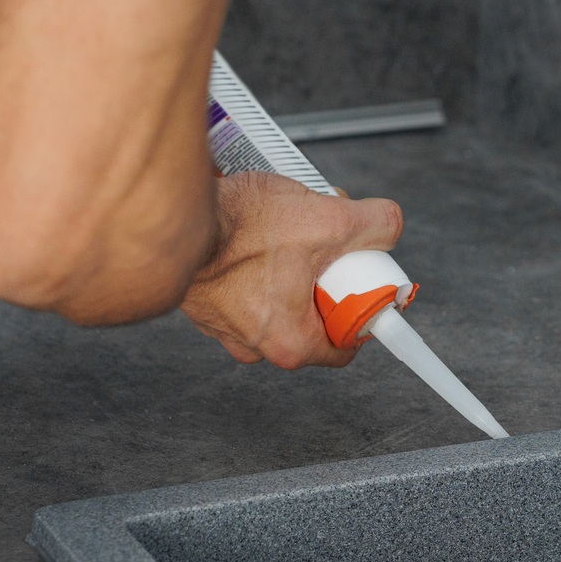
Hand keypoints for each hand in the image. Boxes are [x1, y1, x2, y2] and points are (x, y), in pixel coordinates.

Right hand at [180, 172, 403, 368]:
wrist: (171, 216)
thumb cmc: (235, 228)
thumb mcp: (328, 219)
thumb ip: (376, 224)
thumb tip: (389, 226)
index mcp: (291, 341)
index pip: (349, 342)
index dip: (365, 305)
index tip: (365, 279)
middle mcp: (256, 345)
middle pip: (315, 317)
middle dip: (326, 277)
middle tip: (326, 244)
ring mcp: (227, 327)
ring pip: (280, 301)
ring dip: (292, 268)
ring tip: (288, 232)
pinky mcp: (208, 304)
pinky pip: (248, 290)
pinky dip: (259, 265)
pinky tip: (258, 233)